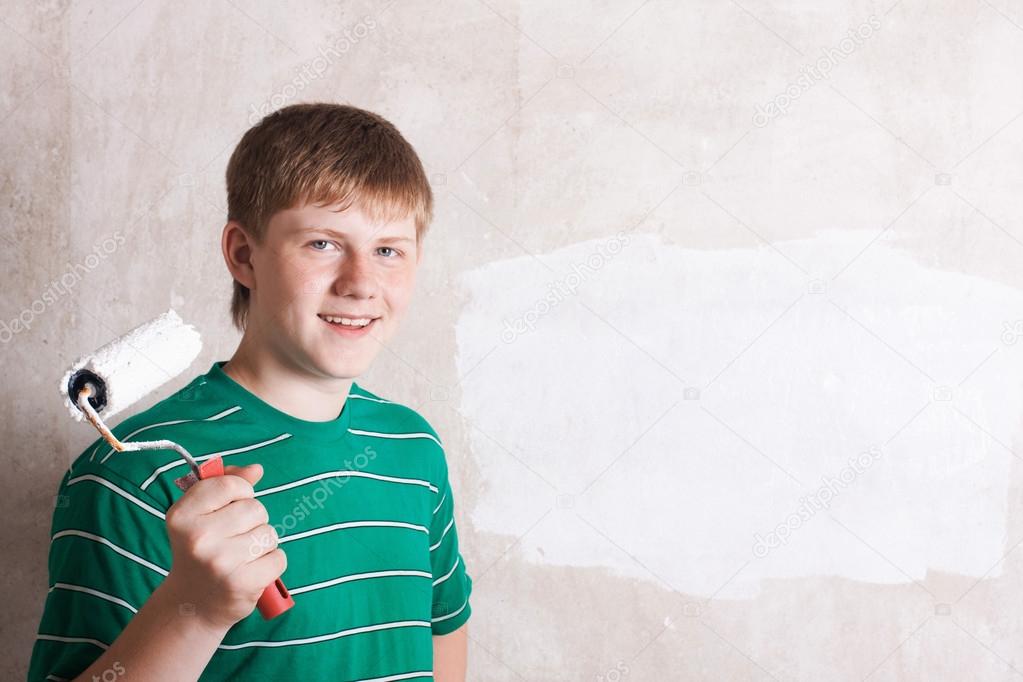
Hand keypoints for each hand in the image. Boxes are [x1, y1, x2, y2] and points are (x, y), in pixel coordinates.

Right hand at [162, 463, 286, 630]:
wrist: (192, 605)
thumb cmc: (201, 551)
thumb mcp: (201, 515)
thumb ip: (227, 485)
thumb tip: (256, 469)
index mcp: (182, 515)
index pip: (231, 484)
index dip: (240, 493)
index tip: (230, 508)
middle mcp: (198, 538)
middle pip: (256, 508)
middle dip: (253, 521)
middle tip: (232, 540)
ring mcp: (220, 562)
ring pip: (269, 533)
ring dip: (262, 544)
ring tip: (240, 557)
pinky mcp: (242, 583)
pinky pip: (278, 557)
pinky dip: (271, 564)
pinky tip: (250, 572)